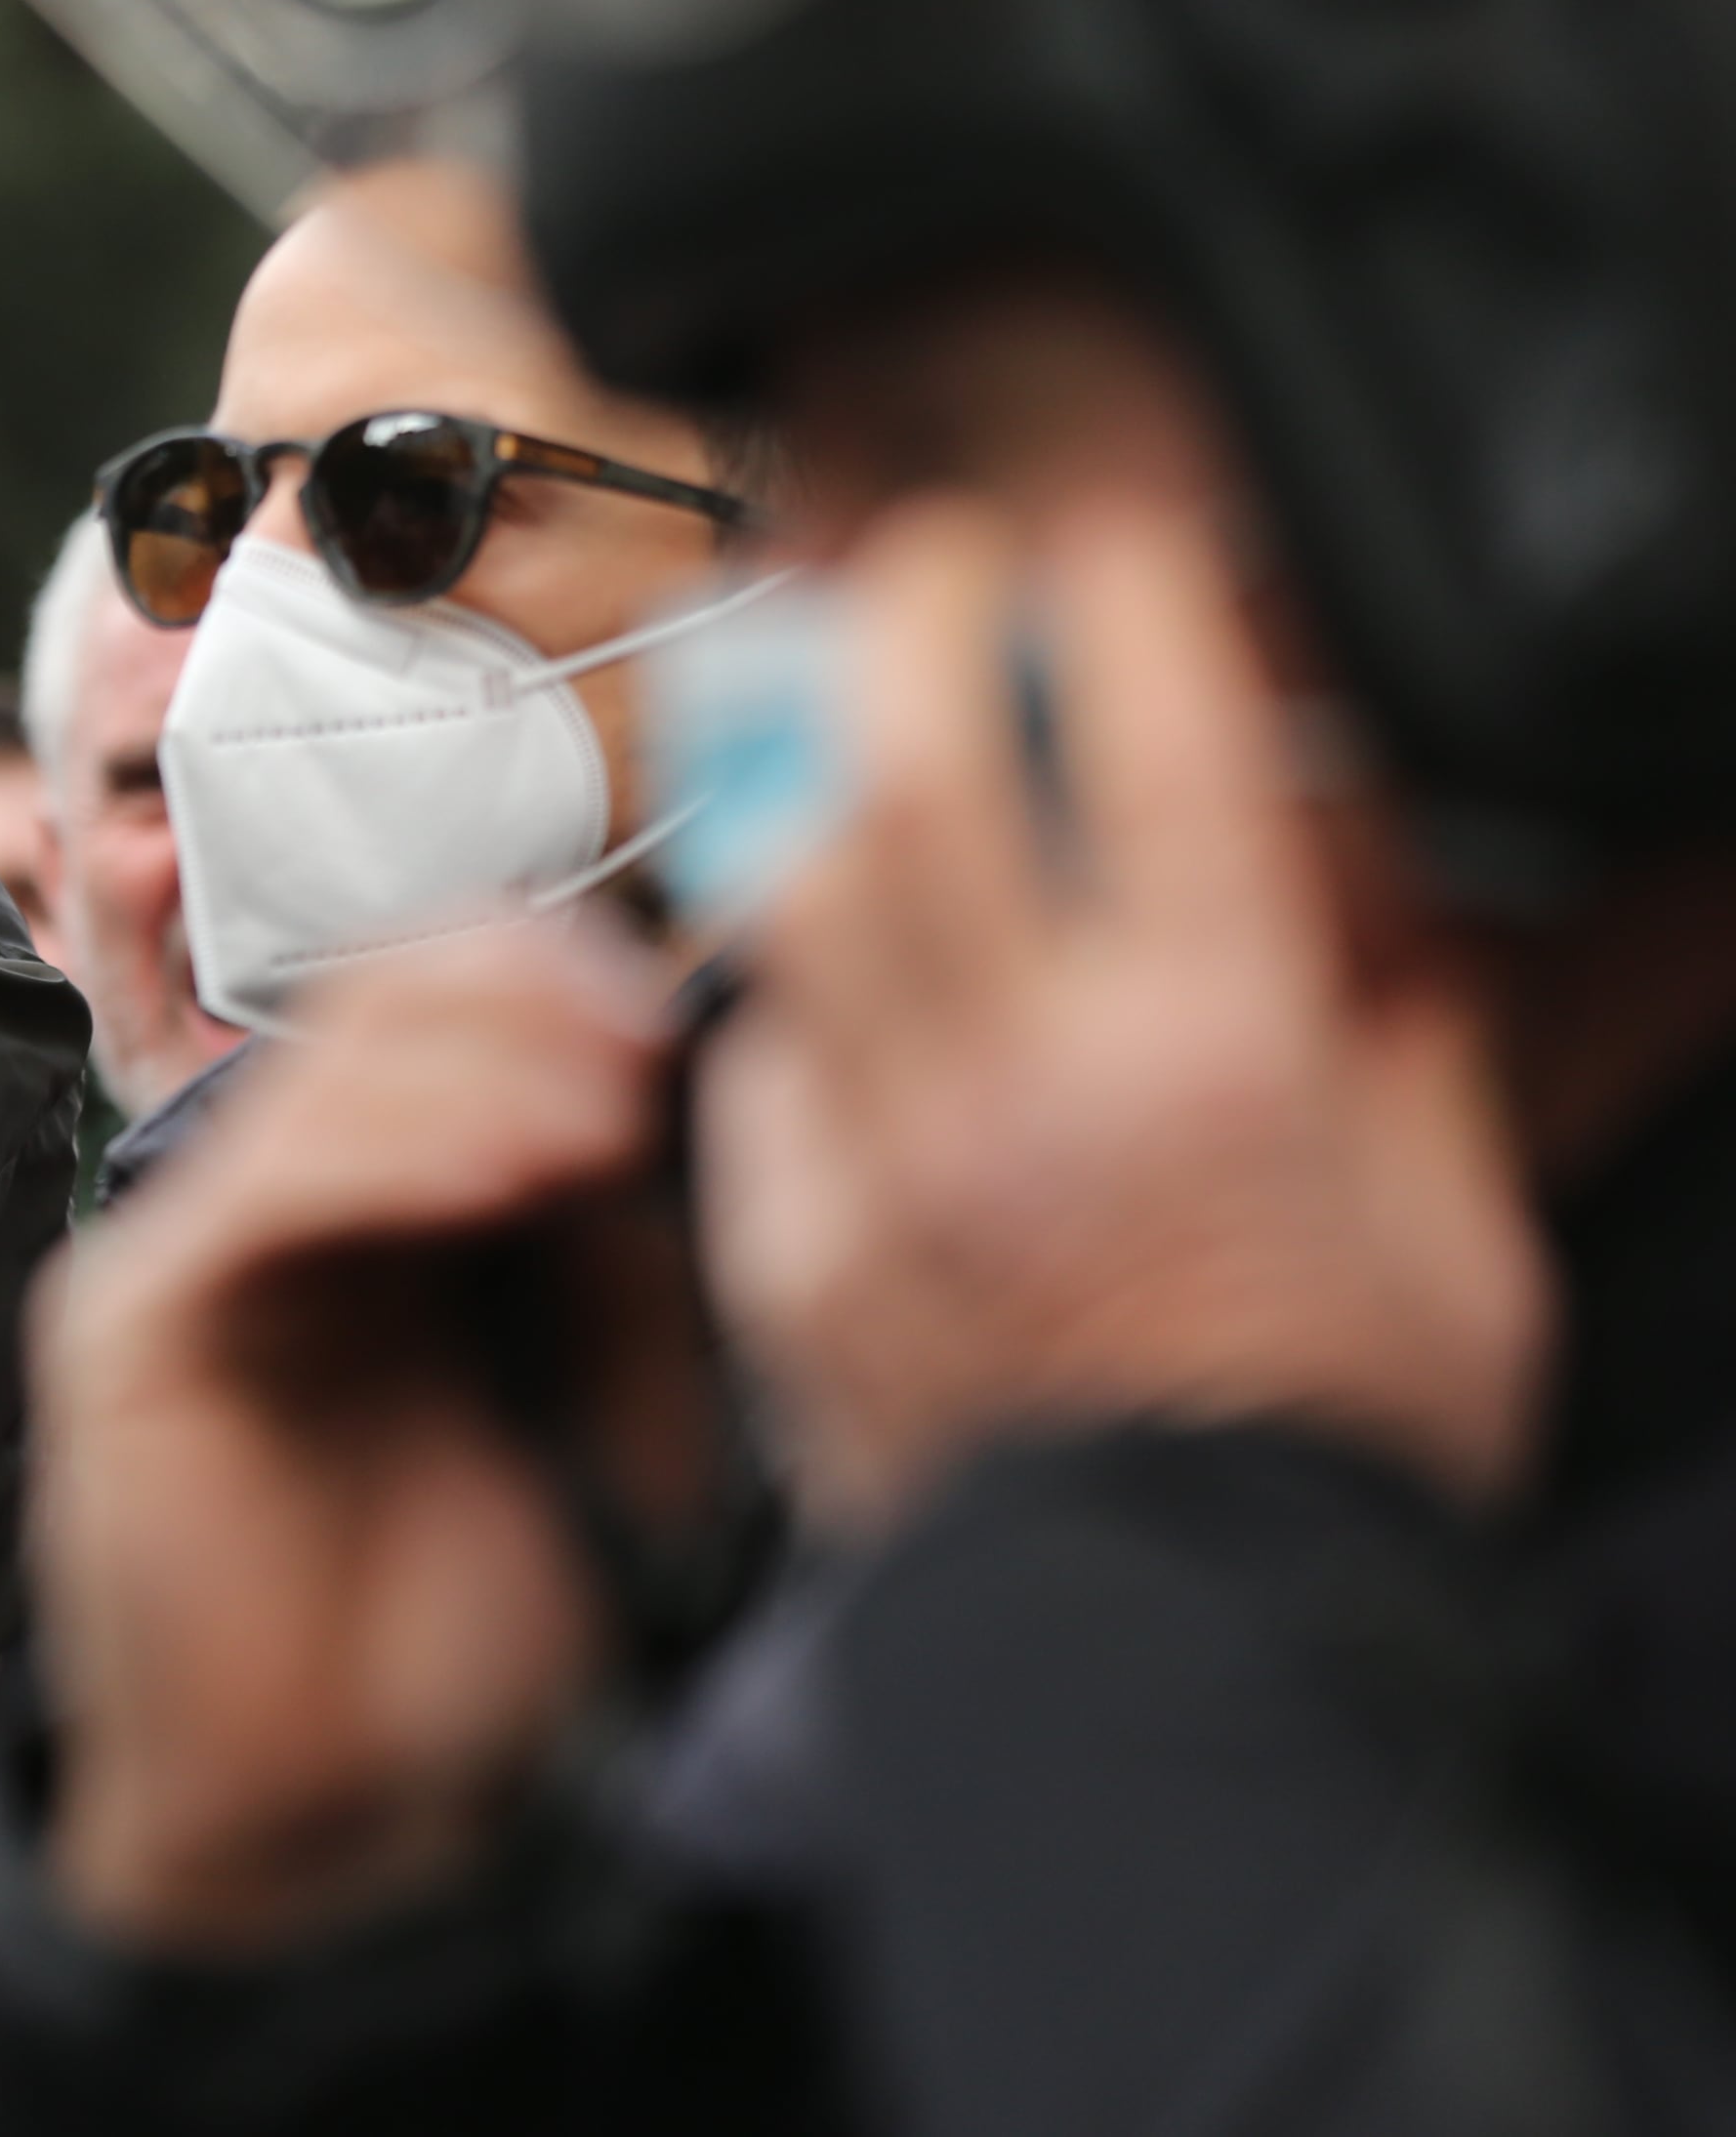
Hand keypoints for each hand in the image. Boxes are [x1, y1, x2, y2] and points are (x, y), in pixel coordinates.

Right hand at [29, 921, 689, 1951]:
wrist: (330, 1814)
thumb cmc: (452, 1632)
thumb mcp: (597, 1400)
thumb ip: (606, 1244)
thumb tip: (658, 1083)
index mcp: (373, 1216)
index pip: (430, 1010)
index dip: (549, 981)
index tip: (670, 1024)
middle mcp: (268, 1212)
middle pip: (371, 1007)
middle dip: (524, 1003)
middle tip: (641, 1052)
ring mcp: (186, 1256)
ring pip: (321, 1077)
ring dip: (480, 1070)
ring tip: (601, 1120)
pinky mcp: (132, 1322)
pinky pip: (261, 1193)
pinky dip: (392, 1157)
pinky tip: (508, 1176)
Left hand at [698, 497, 1548, 1531]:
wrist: (1192, 1657)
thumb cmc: (1338, 1454)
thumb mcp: (1457, 1242)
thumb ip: (1412, 1055)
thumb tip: (1393, 919)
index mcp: (1220, 1058)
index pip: (1155, 752)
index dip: (1125, 608)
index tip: (1113, 548)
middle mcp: (1028, 1081)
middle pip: (906, 771)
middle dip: (907, 622)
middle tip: (925, 565)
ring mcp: (883, 1163)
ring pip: (783, 894)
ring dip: (802, 782)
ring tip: (832, 729)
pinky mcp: (787, 1250)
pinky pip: (749, 1068)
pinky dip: (779, 1002)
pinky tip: (819, 983)